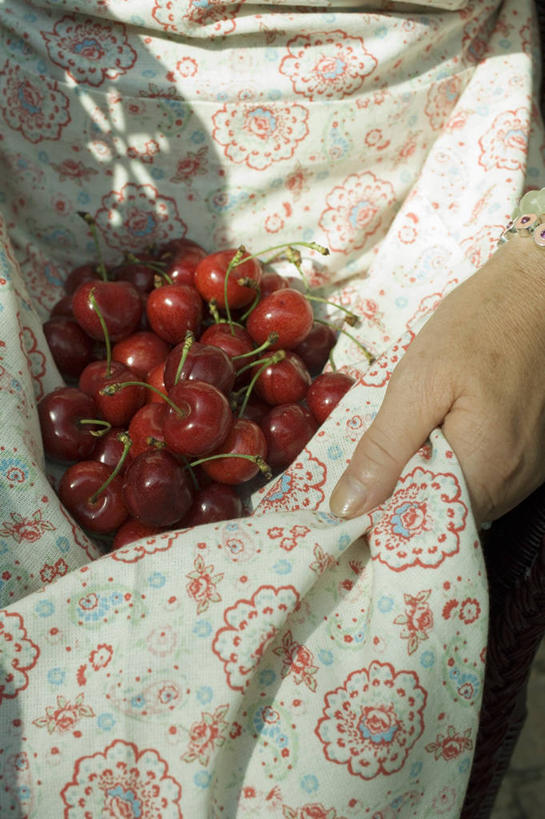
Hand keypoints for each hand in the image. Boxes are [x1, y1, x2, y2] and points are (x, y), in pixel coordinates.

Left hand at [329, 237, 544, 527]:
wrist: (541, 286)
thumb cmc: (480, 326)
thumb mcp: (418, 383)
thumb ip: (384, 451)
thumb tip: (348, 508)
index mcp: (485, 473)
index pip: (421, 524)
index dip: (383, 511)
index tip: (356, 490)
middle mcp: (514, 484)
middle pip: (443, 510)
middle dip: (406, 486)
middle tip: (385, 444)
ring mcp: (529, 470)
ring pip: (462, 491)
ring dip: (431, 469)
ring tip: (417, 426)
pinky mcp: (534, 451)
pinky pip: (484, 472)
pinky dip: (457, 456)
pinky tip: (445, 421)